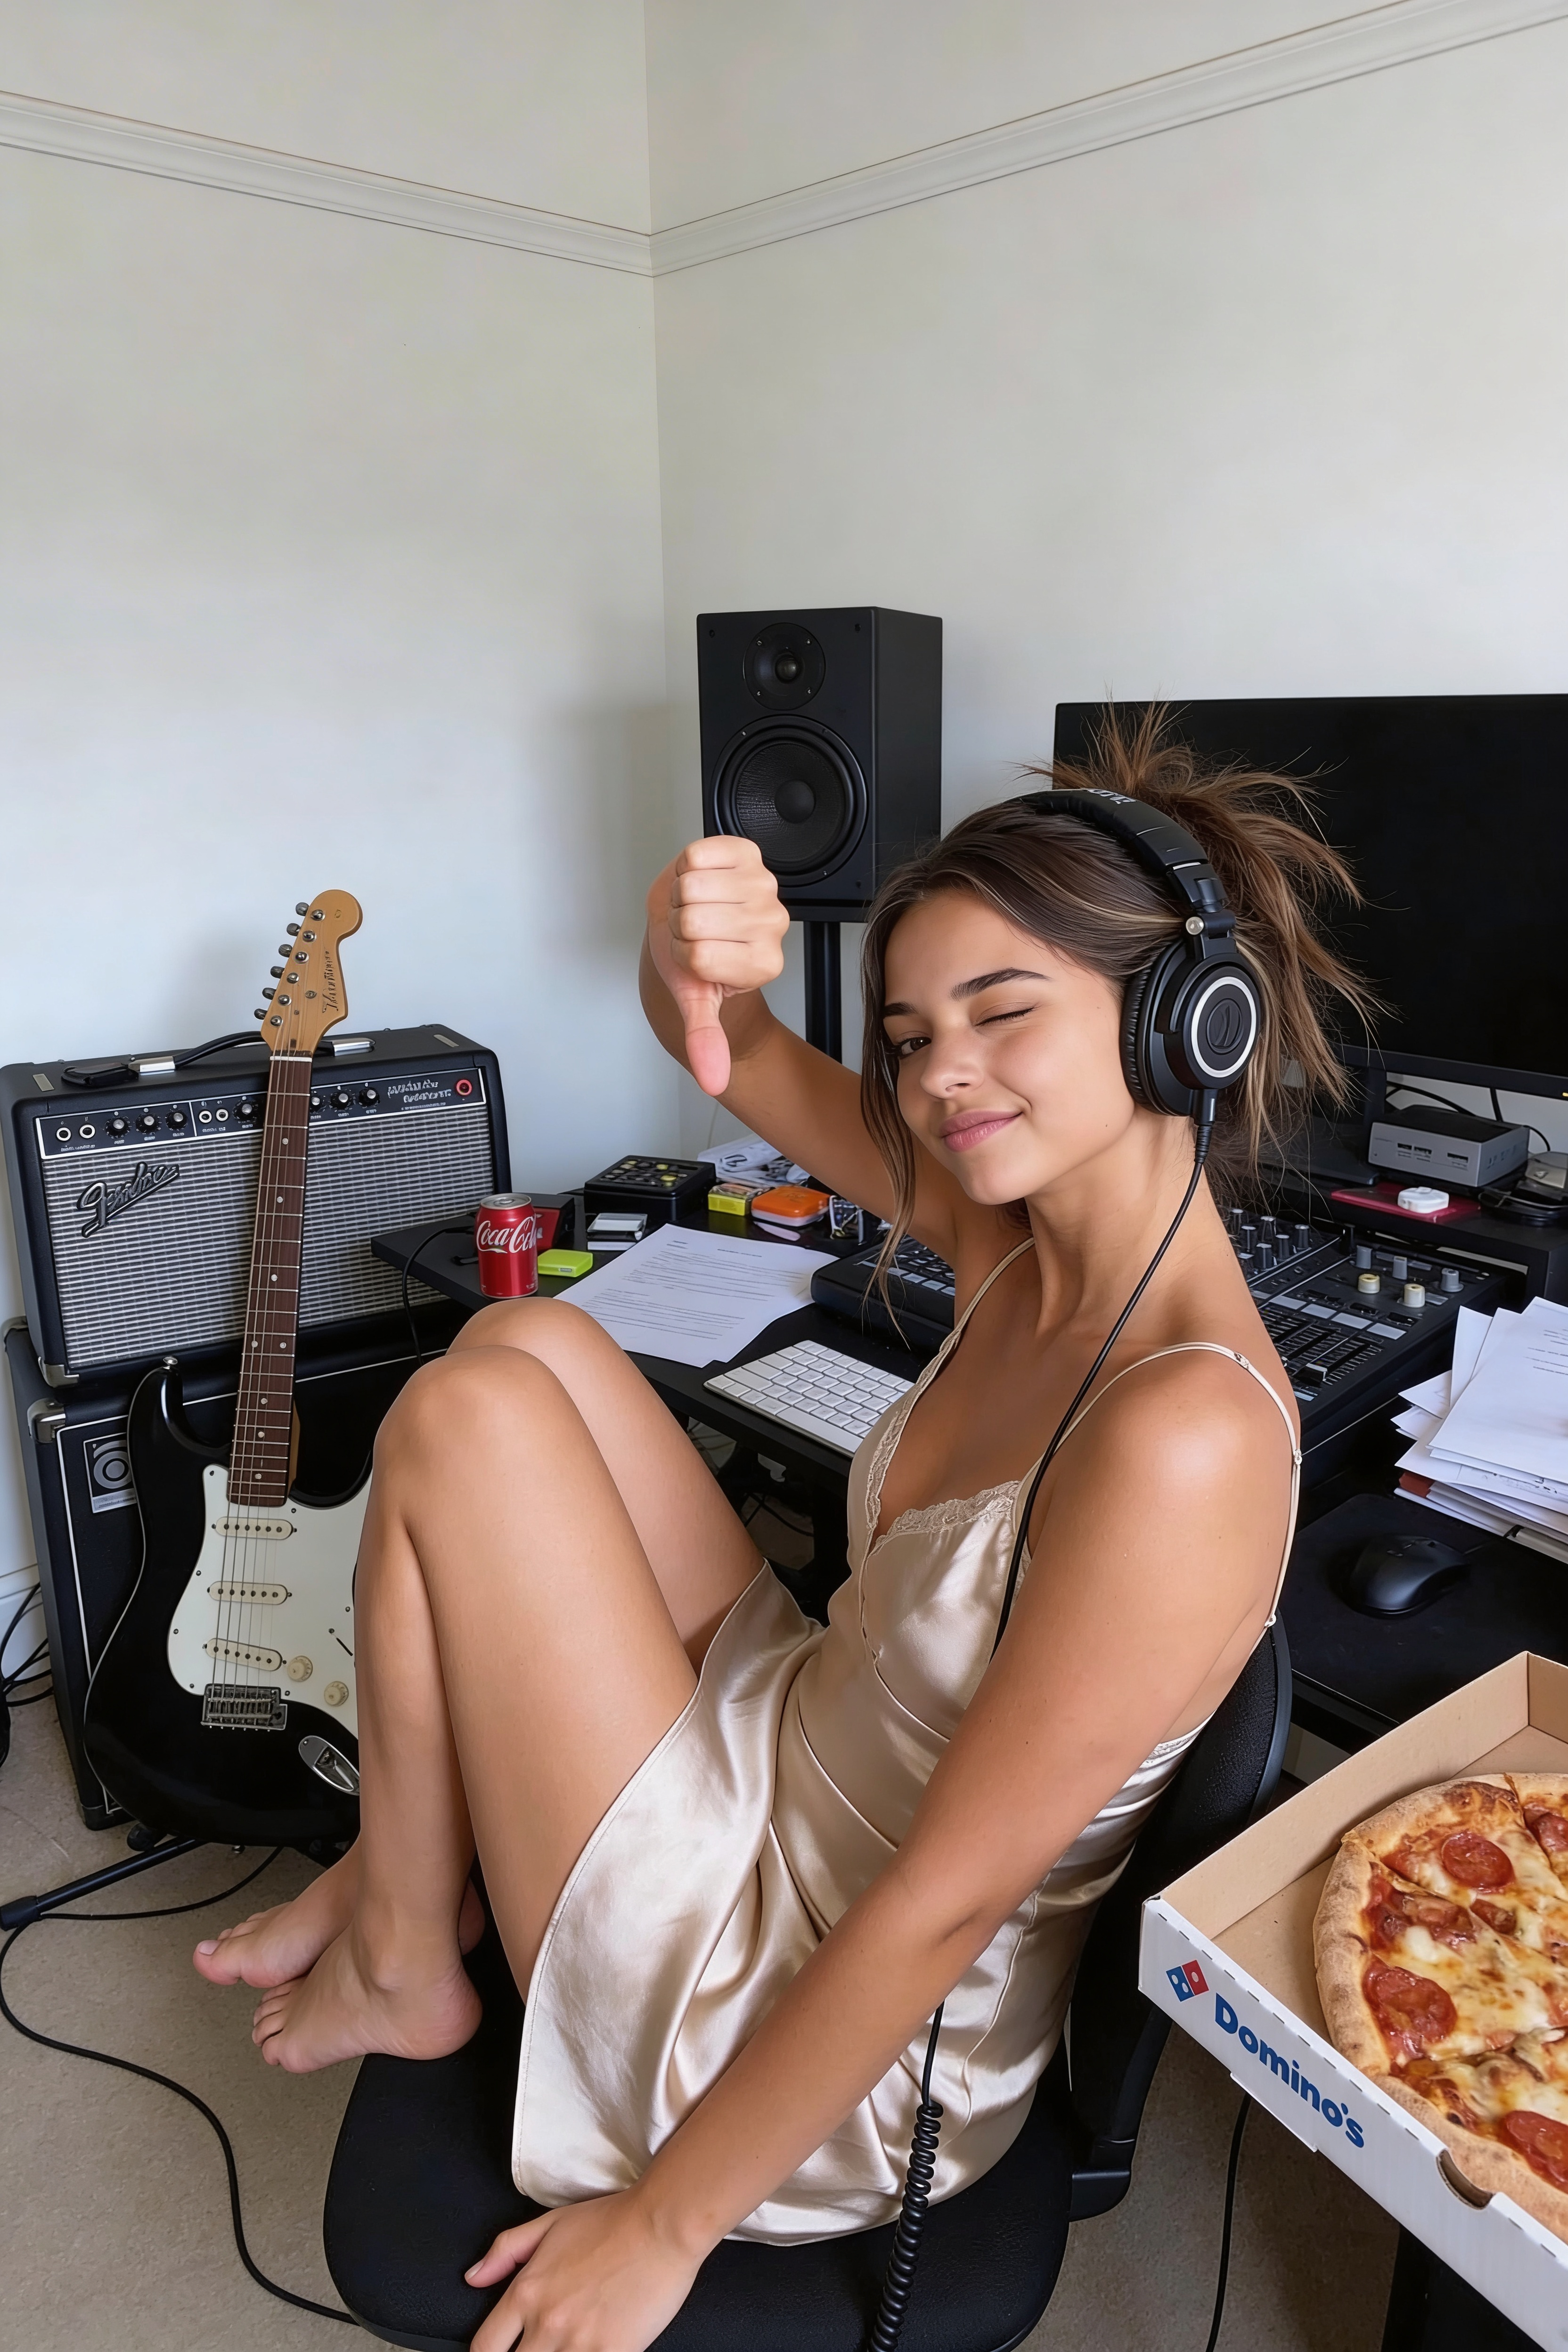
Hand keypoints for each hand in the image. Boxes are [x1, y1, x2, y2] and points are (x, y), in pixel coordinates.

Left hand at [466, 2188, 705, 2351]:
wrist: (660, 2225)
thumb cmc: (609, 2221)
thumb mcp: (549, 2224)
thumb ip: (505, 2251)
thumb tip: (473, 2278)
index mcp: (526, 2292)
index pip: (484, 2348)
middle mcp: (546, 2323)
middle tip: (538, 2349)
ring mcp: (579, 2343)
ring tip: (565, 2348)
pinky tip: (590, 2351)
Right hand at [646, 837, 788, 1094]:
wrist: (690, 918)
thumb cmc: (694, 958)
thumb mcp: (696, 1001)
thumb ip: (705, 1039)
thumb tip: (714, 1082)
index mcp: (764, 965)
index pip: (699, 958)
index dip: (682, 957)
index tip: (695, 958)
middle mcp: (773, 924)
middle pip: (693, 921)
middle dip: (679, 926)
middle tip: (693, 930)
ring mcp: (764, 885)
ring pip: (691, 887)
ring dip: (680, 896)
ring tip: (694, 906)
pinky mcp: (747, 852)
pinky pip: (696, 855)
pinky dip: (685, 867)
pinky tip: (700, 879)